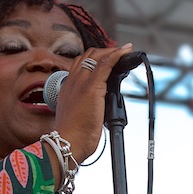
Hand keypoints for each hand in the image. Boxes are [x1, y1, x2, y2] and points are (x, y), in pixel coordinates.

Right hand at [53, 42, 133, 162]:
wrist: (68, 141)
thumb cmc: (73, 135)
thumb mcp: (76, 116)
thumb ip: (85, 108)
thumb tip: (97, 108)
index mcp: (67, 88)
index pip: (79, 65)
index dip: (92, 60)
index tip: (105, 61)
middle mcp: (73, 81)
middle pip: (86, 56)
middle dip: (103, 52)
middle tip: (117, 54)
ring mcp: (82, 82)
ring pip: (96, 56)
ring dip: (111, 51)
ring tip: (123, 51)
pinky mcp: (93, 86)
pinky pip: (106, 63)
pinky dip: (117, 55)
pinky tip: (125, 52)